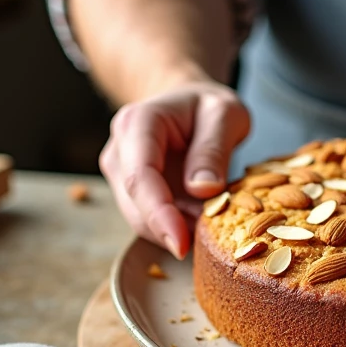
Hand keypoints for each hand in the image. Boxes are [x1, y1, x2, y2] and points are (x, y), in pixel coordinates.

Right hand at [100, 80, 249, 257]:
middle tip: (211, 240)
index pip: (139, 176)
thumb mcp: (225, 114)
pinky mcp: (130, 192)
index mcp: (138, 123)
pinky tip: (199, 222)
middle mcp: (120, 150)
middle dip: (170, 230)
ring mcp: (121, 173)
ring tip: (210, 223)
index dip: (159, 214)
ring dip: (174, 231)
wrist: (188, 102)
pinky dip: (175, 228)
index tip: (182, 244)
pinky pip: (149, 220)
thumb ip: (214, 148)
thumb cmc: (207, 106)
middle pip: (134, 204)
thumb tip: (202, 189)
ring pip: (139, 219)